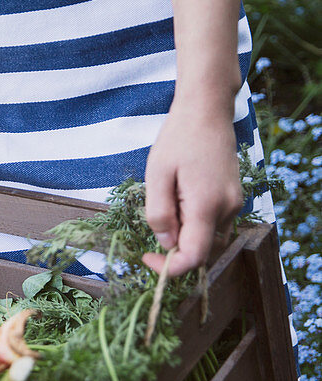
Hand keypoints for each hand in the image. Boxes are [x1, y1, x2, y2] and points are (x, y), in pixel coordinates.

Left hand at [142, 101, 242, 275]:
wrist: (206, 113)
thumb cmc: (178, 139)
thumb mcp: (157, 175)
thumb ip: (159, 213)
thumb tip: (165, 244)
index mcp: (207, 205)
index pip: (193, 257)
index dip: (169, 267)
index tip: (146, 257)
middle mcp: (228, 209)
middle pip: (201, 249)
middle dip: (175, 245)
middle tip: (157, 216)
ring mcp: (234, 203)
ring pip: (208, 237)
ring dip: (185, 232)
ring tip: (170, 197)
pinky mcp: (234, 198)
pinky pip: (213, 223)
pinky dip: (194, 221)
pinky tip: (181, 194)